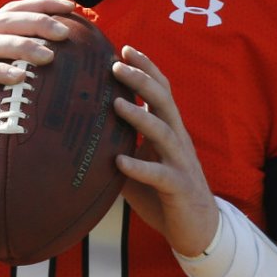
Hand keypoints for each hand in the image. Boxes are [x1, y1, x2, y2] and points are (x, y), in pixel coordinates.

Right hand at [0, 0, 74, 141]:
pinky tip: (19, 78)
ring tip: (49, 55)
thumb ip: (3, 71)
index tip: (70, 7)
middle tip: (65, 32)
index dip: (40, 4)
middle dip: (38, 22)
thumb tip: (44, 78)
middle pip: (6, 21)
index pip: (11, 10)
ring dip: (23, 46)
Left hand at [112, 45, 218, 256]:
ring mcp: (180, 162)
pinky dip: (139, 167)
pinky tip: (119, 162)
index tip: (124, 48)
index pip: (160, 90)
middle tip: (116, 65)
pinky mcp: (179, 187)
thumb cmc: (163, 192)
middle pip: (163, 101)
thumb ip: (117, 146)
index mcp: (169, 129)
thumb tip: (80, 134)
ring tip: (116, 104)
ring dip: (140, 116)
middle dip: (142, 80)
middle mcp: (177, 139)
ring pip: (163, 132)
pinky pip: (160, 175)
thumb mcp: (139, 163)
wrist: (197, 228)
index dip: (146, 68)